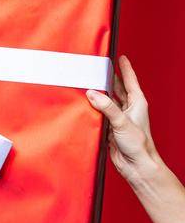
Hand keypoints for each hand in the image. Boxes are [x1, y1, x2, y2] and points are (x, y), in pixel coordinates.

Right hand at [86, 55, 159, 180]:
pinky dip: (92, 109)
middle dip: (109, 79)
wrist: (136, 165)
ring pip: (106, 101)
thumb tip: (92, 93)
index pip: (130, 81)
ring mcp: (118, 118)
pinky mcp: (109, 128)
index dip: (125, 69)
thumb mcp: (122, 122)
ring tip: (88, 83)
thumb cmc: (138, 144)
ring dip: (98, 94)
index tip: (120, 57)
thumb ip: (107, 107)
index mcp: (137, 103)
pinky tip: (84, 105)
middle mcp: (128, 109)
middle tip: (99, 68)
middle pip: (117, 89)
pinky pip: (99, 114)